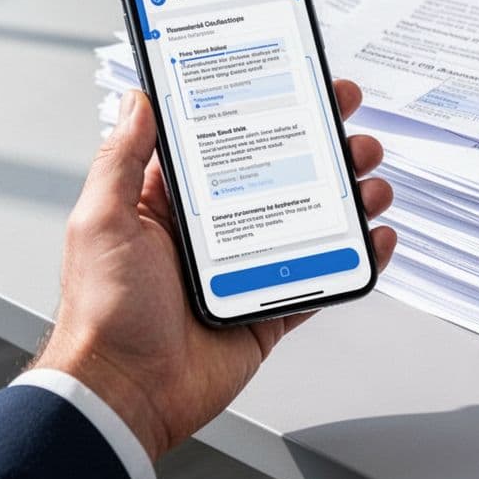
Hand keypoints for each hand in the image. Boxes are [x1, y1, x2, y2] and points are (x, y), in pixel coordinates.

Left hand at [32, 81, 394, 460]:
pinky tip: (376, 238)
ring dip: (349, 198)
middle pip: (285, 175)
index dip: (269, 111)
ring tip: (370, 183)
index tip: (302, 84)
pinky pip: (324, 279)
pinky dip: (356, 259)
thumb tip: (139, 101)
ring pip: (313, 222)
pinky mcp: (270, 309)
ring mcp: (248, 269)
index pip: (232, 141)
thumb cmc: (102, 313)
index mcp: (175, 203)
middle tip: (351, 130)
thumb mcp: (102, 220)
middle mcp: (217, 231)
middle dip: (326, 148)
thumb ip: (122, 158)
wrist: (125, 394)